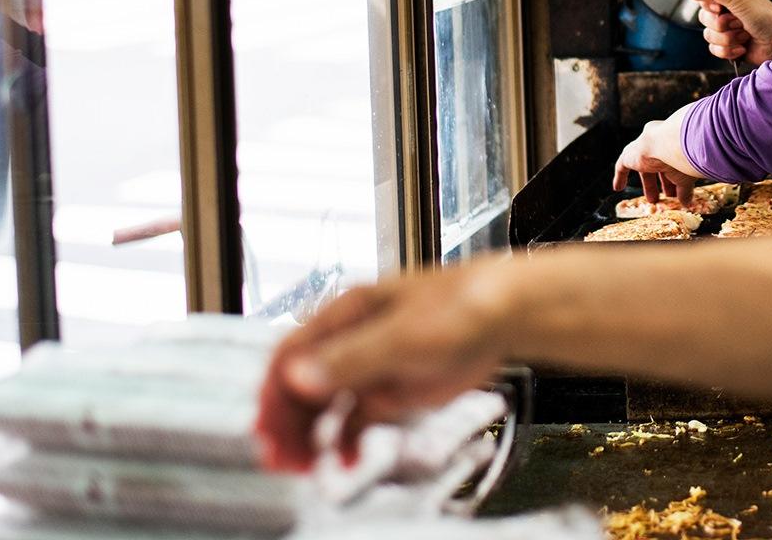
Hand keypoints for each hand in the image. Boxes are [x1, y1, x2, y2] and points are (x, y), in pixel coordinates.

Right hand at [255, 263, 512, 471]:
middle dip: (286, 421)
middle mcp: (350, 340)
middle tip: (279, 457)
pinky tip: (343, 462)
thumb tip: (298, 375)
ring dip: (309, 435)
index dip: (273, 390)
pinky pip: (355, 419)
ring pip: (323, 405)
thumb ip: (350, 358)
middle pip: (302, 383)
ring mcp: (370, 366)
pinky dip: (344, 441)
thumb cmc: (459, 305)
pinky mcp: (391, 389)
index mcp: (345, 315)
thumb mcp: (401, 334)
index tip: (267, 425)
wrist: (504, 312)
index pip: (290, 353)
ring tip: (302, 466)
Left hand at [612, 115, 701, 203]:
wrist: (668, 142)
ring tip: (652, 200)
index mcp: (675, 150)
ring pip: (645, 169)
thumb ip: (685, 190)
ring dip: (649, 185)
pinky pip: (622, 166)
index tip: (678, 192)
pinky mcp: (630, 155)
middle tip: (668, 196)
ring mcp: (644, 150)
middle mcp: (660, 148)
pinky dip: (620, 177)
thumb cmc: (683, 157)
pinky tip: (618, 188)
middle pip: (661, 168)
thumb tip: (687, 203)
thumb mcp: (686, 177)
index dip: (677, 180)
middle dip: (664, 183)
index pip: (675, 167)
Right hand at [690, 0, 771, 64]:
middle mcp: (728, 10)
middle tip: (738, 22)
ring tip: (744, 35)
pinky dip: (728, 50)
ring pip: (708, 35)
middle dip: (721, 24)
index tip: (721, 8)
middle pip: (704, 18)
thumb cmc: (768, 19)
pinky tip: (743, 47)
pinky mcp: (730, 45)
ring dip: (727, 38)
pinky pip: (715, 49)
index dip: (710, 5)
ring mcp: (729, 29)